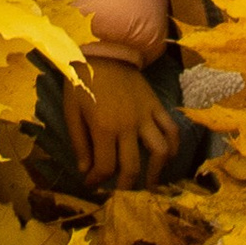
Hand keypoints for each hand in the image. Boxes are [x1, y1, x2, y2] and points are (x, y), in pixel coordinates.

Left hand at [64, 57, 183, 189]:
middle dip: (126, 187)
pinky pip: (171, 128)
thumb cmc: (82, 81)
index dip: (97, 181)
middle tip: (120, 194)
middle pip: (132, 167)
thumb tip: (85, 170)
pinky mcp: (155, 105)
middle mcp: (128, 125)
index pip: (105, 167)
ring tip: (151, 183)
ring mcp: (145, 115)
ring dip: (157, 172)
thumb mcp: (72, 110)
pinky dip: (174, 145)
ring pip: (160, 151)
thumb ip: (79, 142)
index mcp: (104, 127)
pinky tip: (168, 156)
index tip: (91, 184)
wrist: (102, 50)